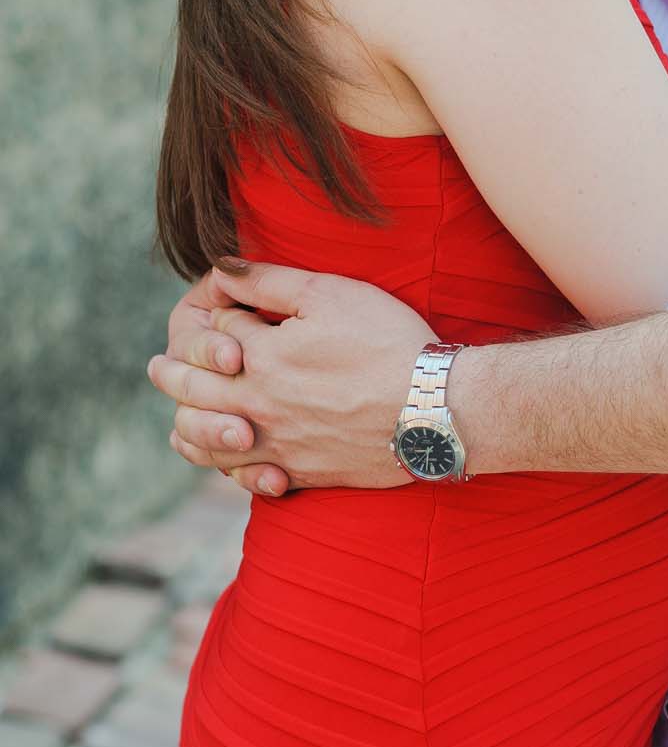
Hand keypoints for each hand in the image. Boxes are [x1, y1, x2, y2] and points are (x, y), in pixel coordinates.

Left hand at [148, 260, 433, 496]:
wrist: (432, 410)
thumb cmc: (387, 342)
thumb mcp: (331, 295)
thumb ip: (269, 281)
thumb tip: (221, 270)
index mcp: (260, 357)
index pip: (215, 333)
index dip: (212, 315)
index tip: (215, 308)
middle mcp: (257, 404)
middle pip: (195, 390)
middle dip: (172, 372)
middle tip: (156, 367)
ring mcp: (276, 443)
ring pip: (209, 442)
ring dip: (187, 428)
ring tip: (178, 421)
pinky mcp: (301, 471)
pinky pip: (246, 476)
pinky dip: (226, 469)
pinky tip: (226, 461)